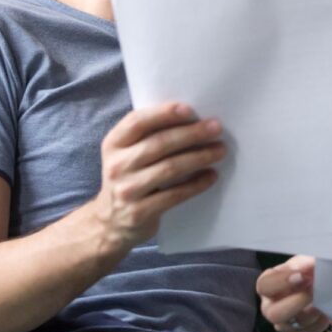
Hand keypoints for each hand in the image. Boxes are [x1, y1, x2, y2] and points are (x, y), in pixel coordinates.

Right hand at [97, 102, 223, 248]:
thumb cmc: (129, 178)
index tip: (190, 110)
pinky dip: (196, 184)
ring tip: (220, 150)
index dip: (164, 113)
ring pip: (170, 168)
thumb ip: (148, 136)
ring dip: (199, 157)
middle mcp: (117, 165)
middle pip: (159, 143)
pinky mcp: (140, 212)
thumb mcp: (127, 154)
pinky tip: (211, 175)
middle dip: (191, 133)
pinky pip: (175, 195)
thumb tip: (191, 119)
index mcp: (113, 144)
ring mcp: (127, 190)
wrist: (111, 222)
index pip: (137, 122)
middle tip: (216, 128)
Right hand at [257, 255, 331, 331]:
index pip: (264, 285)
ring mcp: (281, 324)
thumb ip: (304, 263)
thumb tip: (308, 265)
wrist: (320, 295)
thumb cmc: (307, 274)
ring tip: (326, 300)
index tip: (302, 276)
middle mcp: (270, 306)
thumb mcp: (304, 263)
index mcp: (268, 285)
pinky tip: (327, 313)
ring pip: (291, 327)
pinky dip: (318, 325)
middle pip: (273, 314)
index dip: (281, 282)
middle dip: (297, 303)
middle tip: (315, 291)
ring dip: (311, 313)